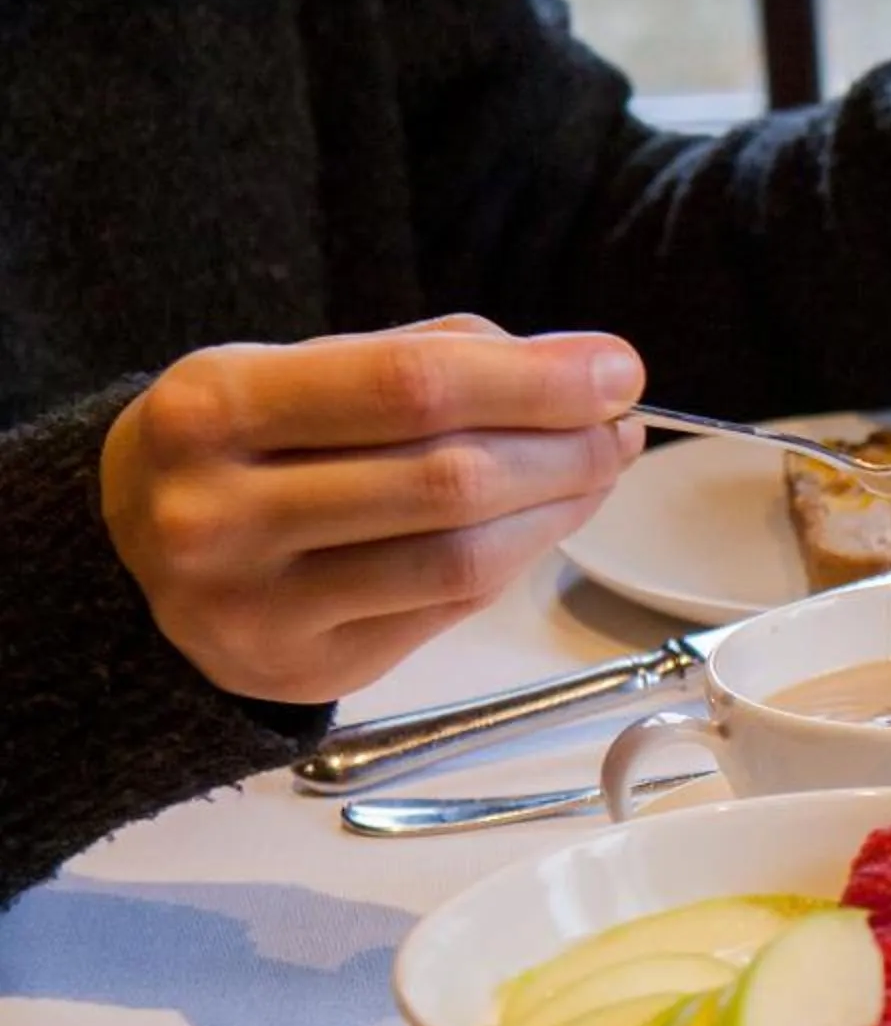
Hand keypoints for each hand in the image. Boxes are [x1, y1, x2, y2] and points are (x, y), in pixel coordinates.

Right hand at [101, 317, 644, 705]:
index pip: (407, 386)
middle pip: (447, 478)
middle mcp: (220, 511)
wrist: (133, 558)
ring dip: (558, 508)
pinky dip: (519, 556)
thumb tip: (578, 370)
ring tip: (599, 468)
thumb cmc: (242, 447)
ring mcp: (257, 603)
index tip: (617, 369)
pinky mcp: (306, 666)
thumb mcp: (294, 373)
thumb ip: (427, 359)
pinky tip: (548, 519)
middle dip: (562, 446)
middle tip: (621, 424)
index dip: (532, 380)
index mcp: (213, 406)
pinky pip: (449, 607)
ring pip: (461, 556)